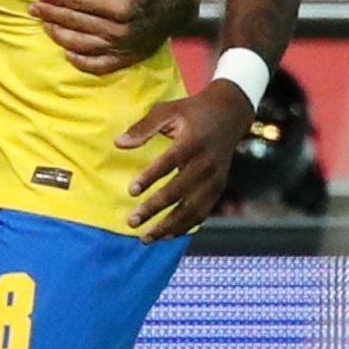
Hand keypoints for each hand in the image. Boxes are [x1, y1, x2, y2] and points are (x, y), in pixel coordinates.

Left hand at [33, 0, 200, 74]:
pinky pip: (97, 65)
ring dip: (60, 36)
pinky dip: (80, 61)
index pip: (79, 2)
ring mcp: (121, 48)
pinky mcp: (125, 59)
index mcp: (120, 7)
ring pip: (81, 45)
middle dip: (52, 14)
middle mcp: (119, 31)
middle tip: (34, 9)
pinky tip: (67, 52)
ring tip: (45, 26)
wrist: (180, 8)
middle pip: (76, 23)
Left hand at [116, 80, 256, 240]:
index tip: (131, 191)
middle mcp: (207, 162)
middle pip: (180, 190)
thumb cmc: (192, 112)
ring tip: (146, 238)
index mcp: (194, 141)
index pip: (171, 161)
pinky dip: (185, 226)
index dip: (151, 176)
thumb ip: (144, 127)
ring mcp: (215, 178)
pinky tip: (165, 235)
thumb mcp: (168, 110)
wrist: (229, 113)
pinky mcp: (218, 188)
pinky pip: (202, 212)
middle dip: (155, 208)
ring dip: (169, 225)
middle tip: (132, 221)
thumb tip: (119, 144)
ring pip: (193, 208)